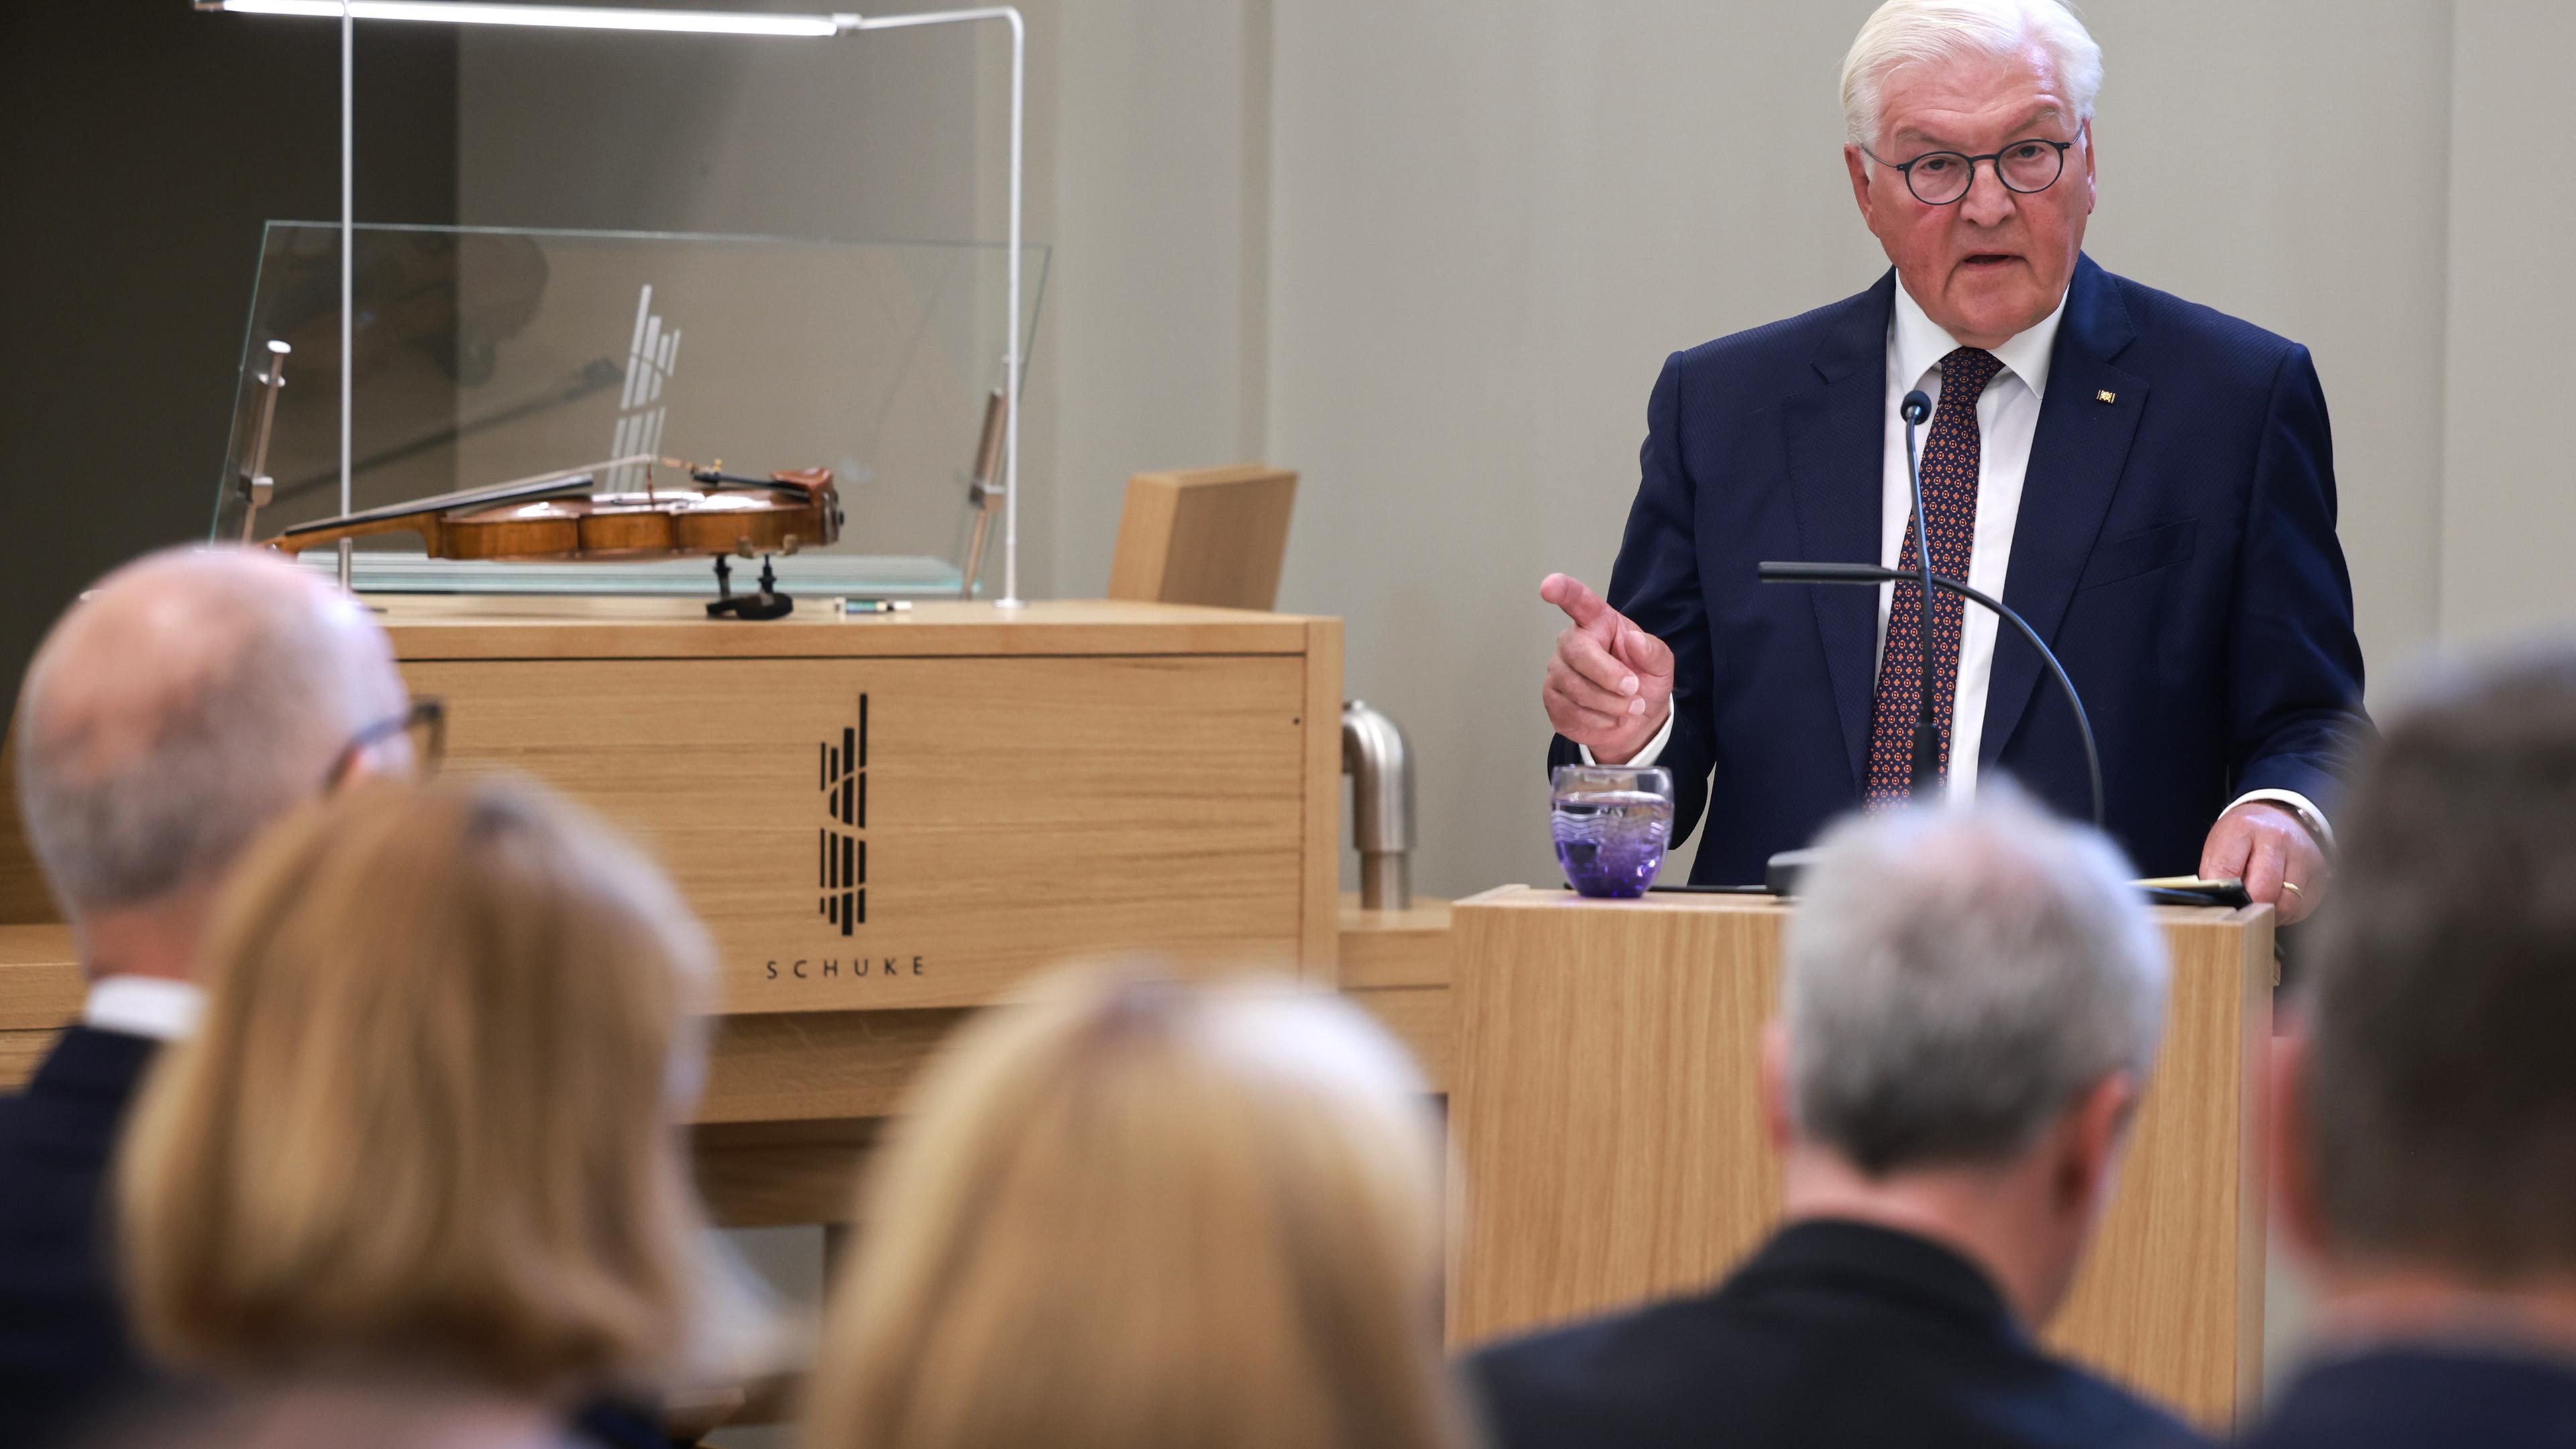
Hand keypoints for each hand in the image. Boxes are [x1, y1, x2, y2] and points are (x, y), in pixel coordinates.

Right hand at [1540, 573, 1674, 763]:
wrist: (1637, 720)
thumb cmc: (1644, 681)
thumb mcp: (1661, 665)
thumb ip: (1653, 651)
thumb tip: (1635, 640)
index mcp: (1598, 623)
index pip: (1577, 601)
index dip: (1563, 591)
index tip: (1549, 586)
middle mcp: (1571, 642)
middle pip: (1577, 652)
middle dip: (1608, 676)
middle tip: (1634, 690)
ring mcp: (1557, 671)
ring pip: (1574, 687)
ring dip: (1609, 704)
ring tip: (1630, 709)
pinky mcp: (1552, 699)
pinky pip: (1570, 711)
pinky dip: (1598, 721)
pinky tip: (1611, 719)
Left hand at [2200, 801, 2326, 925]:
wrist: (2276, 817)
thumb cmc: (2243, 837)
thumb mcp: (2219, 846)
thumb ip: (2215, 875)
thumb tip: (2220, 907)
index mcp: (2244, 828)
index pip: (2227, 872)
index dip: (2222, 896)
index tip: (2222, 906)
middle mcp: (2277, 838)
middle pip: (2263, 891)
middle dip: (2250, 908)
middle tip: (2242, 911)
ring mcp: (2302, 854)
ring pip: (2287, 903)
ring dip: (2272, 914)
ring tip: (2260, 908)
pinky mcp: (2319, 871)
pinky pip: (2304, 907)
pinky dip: (2289, 913)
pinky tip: (2278, 902)